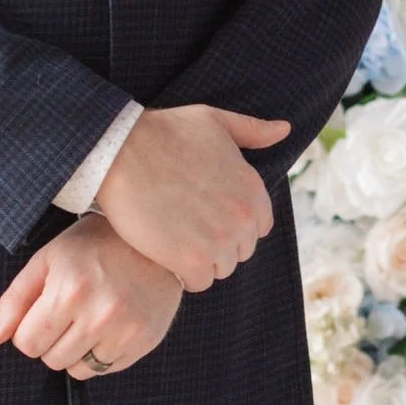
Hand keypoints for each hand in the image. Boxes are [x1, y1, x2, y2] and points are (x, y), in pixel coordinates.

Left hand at [0, 214, 184, 379]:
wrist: (155, 238)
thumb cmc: (93, 245)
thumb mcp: (47, 260)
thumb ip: (15, 300)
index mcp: (69, 290)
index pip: (27, 344)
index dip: (29, 330)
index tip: (44, 310)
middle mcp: (100, 314)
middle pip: (51, 360)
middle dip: (52, 340)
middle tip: (69, 311)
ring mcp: (126, 330)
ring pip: (78, 370)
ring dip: (76, 350)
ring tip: (90, 318)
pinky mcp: (146, 341)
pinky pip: (107, 369)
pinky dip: (101, 353)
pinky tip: (110, 324)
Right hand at [94, 102, 287, 291]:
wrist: (121, 150)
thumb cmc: (164, 132)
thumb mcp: (214, 121)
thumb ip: (252, 131)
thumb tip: (284, 130)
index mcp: (254, 190)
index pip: (258, 227)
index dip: (232, 223)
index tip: (206, 212)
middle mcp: (243, 218)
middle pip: (239, 251)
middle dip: (217, 242)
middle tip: (185, 223)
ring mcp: (219, 241)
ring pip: (220, 268)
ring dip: (199, 259)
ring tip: (173, 236)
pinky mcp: (191, 260)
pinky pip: (198, 282)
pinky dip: (181, 273)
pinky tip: (164, 252)